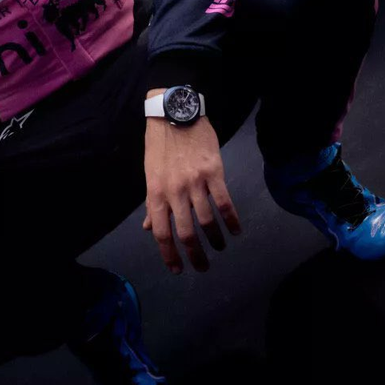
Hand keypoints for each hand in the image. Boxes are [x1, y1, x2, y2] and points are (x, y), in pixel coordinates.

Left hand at [141, 101, 241, 273]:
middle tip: (203, 267)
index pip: (161, 233)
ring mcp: (194, 182)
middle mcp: (174, 192)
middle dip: (195, 255)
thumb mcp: (150, 174)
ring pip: (206, 221)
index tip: (177, 269)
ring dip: (215, 240)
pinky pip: (224, 202)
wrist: (175, 114)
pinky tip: (236, 230)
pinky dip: (232, 220)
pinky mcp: (213, 172)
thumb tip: (148, 228)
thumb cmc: (161, 146)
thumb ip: (151, 203)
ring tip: (219, 248)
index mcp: (155, 193)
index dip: (169, 255)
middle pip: (185, 233)